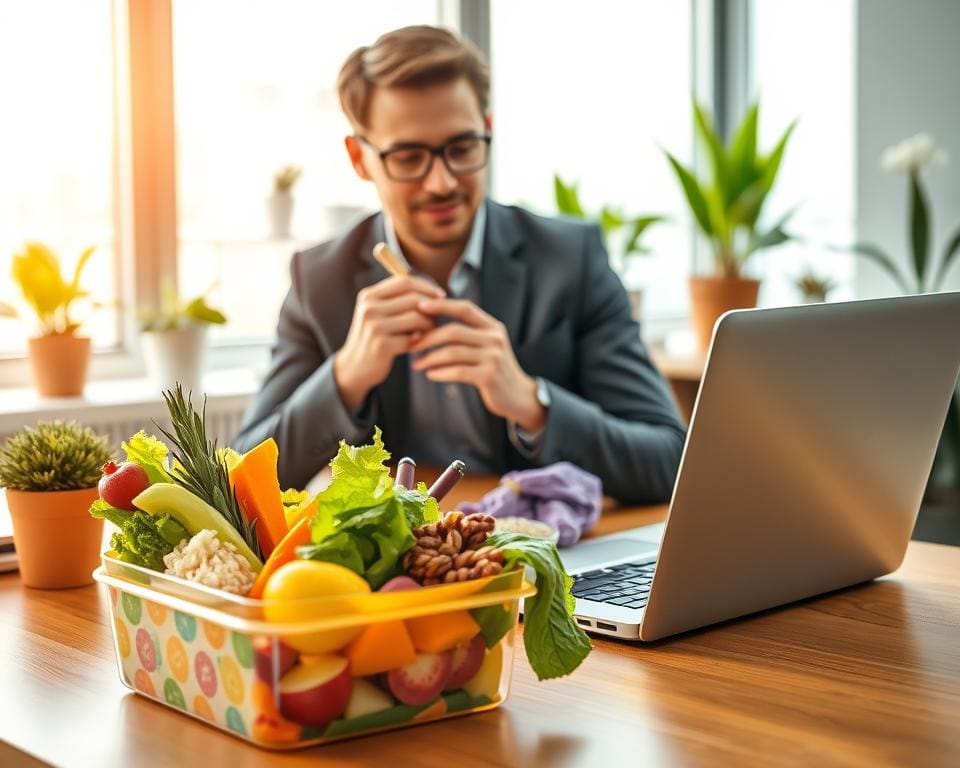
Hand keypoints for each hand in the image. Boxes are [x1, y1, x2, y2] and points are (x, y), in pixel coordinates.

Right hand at [334, 275, 443, 410]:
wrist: (354, 367)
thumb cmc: (374, 338)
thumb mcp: (377, 313)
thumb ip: (398, 300)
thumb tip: (433, 293)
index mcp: (368, 296)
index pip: (404, 281)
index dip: (426, 287)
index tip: (441, 296)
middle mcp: (369, 308)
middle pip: (414, 299)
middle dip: (431, 308)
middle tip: (438, 319)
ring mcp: (374, 327)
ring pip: (416, 318)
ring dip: (429, 325)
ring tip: (430, 332)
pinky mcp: (382, 346)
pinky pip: (413, 339)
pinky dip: (421, 341)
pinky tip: (419, 345)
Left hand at [410, 298, 545, 431]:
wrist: (518, 395)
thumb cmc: (493, 368)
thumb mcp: (486, 344)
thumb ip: (467, 333)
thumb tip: (427, 324)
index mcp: (492, 326)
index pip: (465, 308)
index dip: (442, 306)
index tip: (419, 306)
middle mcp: (495, 338)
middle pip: (454, 331)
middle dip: (428, 337)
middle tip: (412, 345)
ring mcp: (493, 357)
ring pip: (453, 352)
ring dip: (430, 358)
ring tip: (417, 364)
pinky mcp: (489, 376)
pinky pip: (458, 372)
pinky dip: (440, 373)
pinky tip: (430, 375)